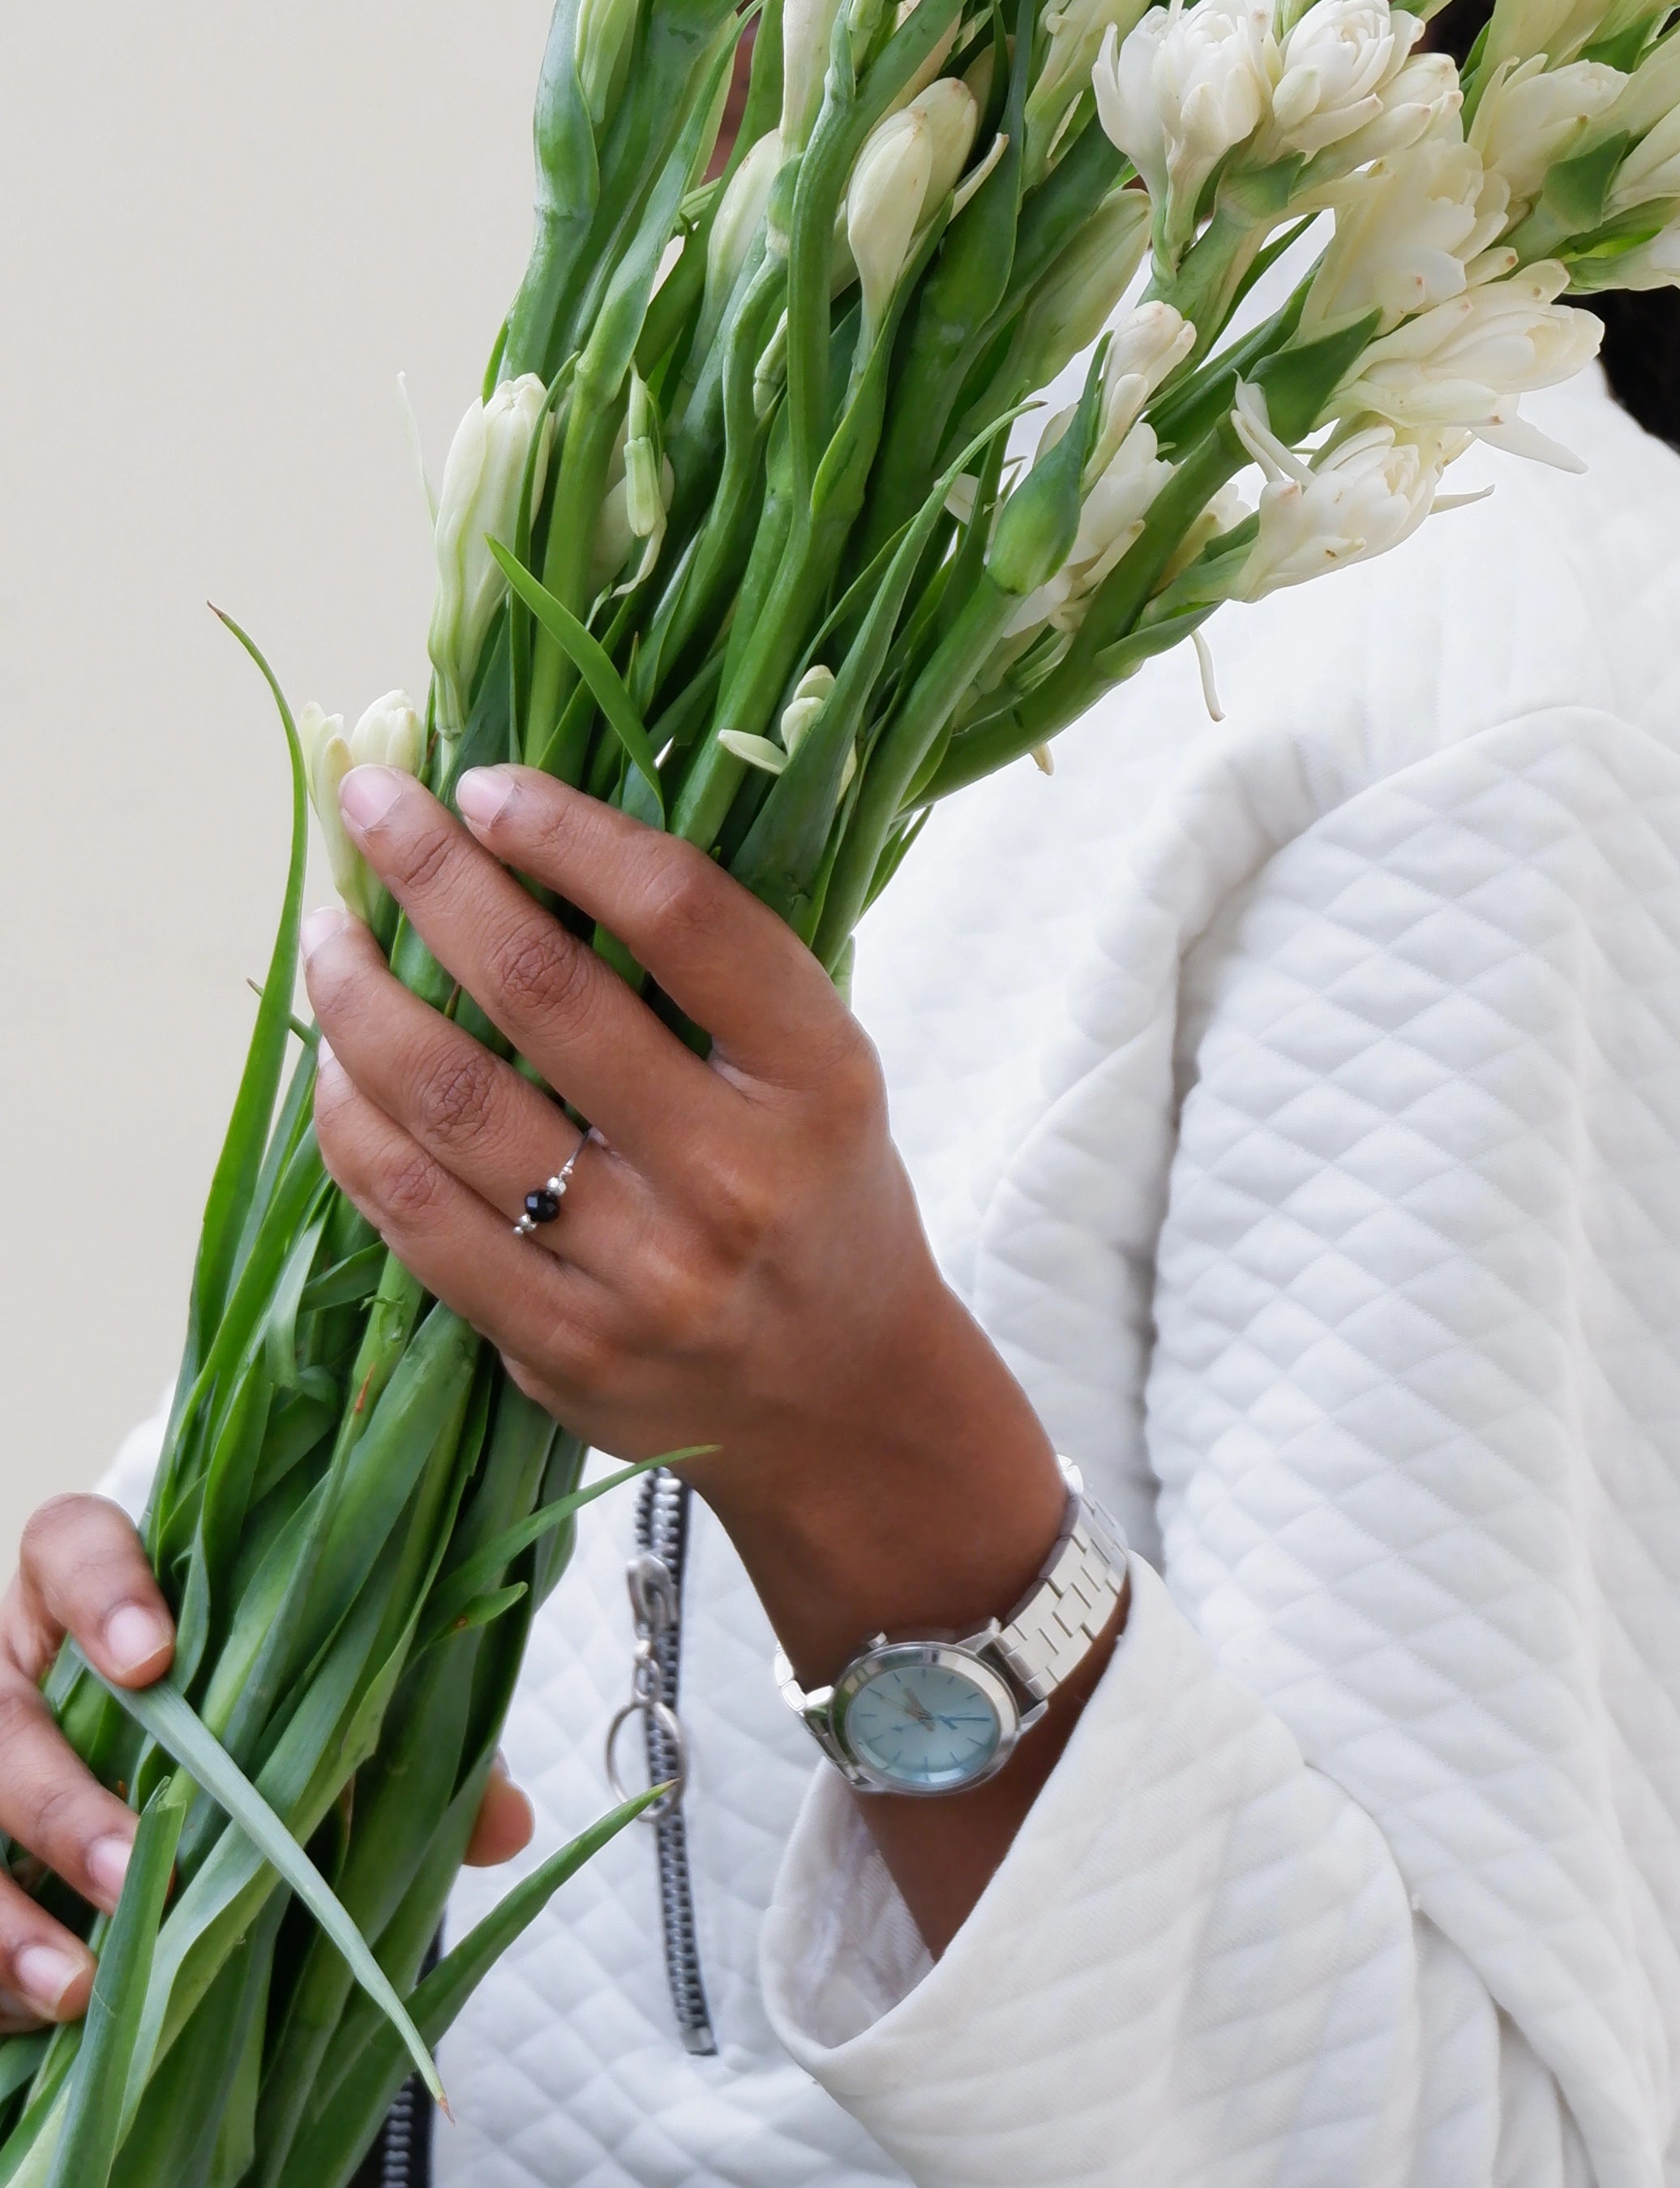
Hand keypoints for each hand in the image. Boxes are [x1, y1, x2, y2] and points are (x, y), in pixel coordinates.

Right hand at [1, 1496, 527, 2027]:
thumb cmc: (233, 1724)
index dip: (102, 1591)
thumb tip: (503, 1822)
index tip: (154, 1659)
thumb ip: (396, 1750)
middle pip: (0, 1716)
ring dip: (7, 1917)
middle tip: (142, 1871)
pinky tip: (49, 2018)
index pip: (72, 1544)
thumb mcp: (309, 1722)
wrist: (142, 1774)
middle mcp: (12, 1672)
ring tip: (81, 1985)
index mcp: (97, 1598)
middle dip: (63, 1803)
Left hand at [306, 767, 1093, 1945]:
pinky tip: (335, 1062)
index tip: (488, 782)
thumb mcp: (820, 1068)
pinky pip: (415, 1215)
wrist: (843, 1405)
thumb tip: (535, 824)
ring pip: (452, 1106)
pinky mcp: (557, 1345)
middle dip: (436, 880)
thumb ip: (710, 967)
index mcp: (819, 1079)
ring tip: (328, 933)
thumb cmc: (821, 1198)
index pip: (685, 918)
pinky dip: (355, 1122)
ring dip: (362, 998)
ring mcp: (639, 1273)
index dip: (570, 834)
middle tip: (370, 806)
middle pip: (544, 994)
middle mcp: (734, 1177)